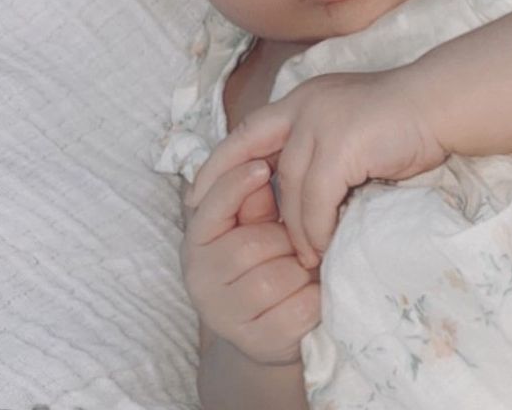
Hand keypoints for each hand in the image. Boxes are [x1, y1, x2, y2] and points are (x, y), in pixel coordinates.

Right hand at [182, 158, 319, 365]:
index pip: (211, 208)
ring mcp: (226, 316)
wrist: (267, 325)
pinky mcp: (258, 343)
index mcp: (197, 242)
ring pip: (276, 278)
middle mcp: (201, 280)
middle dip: (283, 239)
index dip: (235, 185)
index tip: (262, 167)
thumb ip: (254, 200)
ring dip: (300, 269)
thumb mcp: (254, 223)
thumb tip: (261, 169)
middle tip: (296, 242)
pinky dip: (314, 297)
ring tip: (304, 267)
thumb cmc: (264, 258)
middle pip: (251, 245)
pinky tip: (311, 292)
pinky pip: (299, 309)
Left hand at [187, 70, 446, 268]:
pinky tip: (325, 247)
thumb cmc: (406, 119)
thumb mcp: (352, 127)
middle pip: (260, 160)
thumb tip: (308, 191)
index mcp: (305, 97)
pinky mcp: (339, 145)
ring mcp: (320, 122)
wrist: (442, 104)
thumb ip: (326, 147)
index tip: (197, 193)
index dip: (221, 161)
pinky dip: (318, 228)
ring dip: (296, 229)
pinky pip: (317, 200)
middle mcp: (304, 104)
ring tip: (306, 257)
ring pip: (291, 188)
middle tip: (241, 240)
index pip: (249, 130)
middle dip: (248, 202)